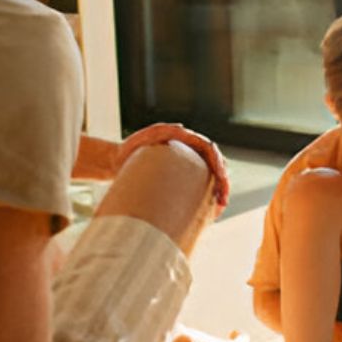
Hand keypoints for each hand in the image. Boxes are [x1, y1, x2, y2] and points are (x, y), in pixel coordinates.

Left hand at [116, 123, 230, 213]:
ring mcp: (189, 167)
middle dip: (223, 183)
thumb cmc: (130, 148)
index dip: (218, 164)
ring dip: (219, 193)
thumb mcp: (144, 137)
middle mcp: (191, 153)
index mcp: (187, 140)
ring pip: (211, 180)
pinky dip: (208, 200)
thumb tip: (182, 128)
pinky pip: (200, 190)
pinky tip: (210, 213)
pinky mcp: (182, 181)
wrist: (117, 161)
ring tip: (218, 209)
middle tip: (222, 200)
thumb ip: (160, 130)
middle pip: (216, 166)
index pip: (210, 150)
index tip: (220, 178)